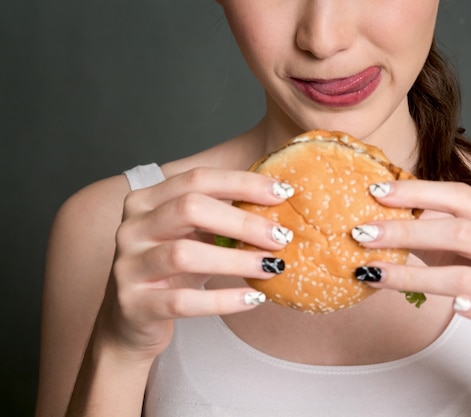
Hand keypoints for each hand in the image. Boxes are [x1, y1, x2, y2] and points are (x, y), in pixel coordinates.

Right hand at [96, 167, 293, 361]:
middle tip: (281, 236)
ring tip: (272, 266)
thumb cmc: (171, 270)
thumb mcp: (191, 235)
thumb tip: (279, 200)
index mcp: (147, 200)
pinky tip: (253, 298)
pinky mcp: (135, 304)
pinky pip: (183, 301)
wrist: (131, 320)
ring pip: (184, 254)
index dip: (243, 183)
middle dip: (243, 221)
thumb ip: (221, 215)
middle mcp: (133, 227)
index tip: (283, 193)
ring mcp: (129, 265)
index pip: (198, 179)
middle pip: (189, 208)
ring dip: (236, 260)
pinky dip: (223, 300)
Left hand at [353, 179, 470, 376]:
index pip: (462, 197)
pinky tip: (454, 307)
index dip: (419, 192)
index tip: (376, 193)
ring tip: (375, 274)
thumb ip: (429, 234)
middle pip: (462, 232)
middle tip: (363, 235)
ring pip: (467, 277)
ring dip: (415, 277)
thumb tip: (377, 216)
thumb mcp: (457, 255)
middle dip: (407, 231)